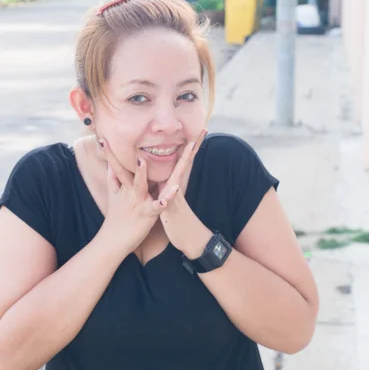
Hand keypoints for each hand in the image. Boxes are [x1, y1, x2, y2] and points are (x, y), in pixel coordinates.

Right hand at [98, 139, 178, 256]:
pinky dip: (166, 198)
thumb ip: (113, 180)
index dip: (110, 153)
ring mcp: (138, 202)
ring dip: (142, 173)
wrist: (113, 241)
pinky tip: (174, 189)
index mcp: (124, 187)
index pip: (116, 166)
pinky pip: (158, 204)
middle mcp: (130, 192)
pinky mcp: (148, 214)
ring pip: (140, 185)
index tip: (103, 138)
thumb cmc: (115, 218)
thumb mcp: (113, 197)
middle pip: (130, 171)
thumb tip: (110, 165)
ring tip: (141, 160)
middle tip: (128, 139)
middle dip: (130, 155)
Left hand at [158, 129, 211, 257]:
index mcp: (175, 183)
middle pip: (186, 162)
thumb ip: (168, 186)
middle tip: (204, 129)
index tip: (196, 129)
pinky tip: (176, 184)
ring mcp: (175, 197)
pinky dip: (172, 192)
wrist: (189, 240)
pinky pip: (170, 199)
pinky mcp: (170, 210)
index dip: (188, 144)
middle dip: (194, 146)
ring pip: (179, 174)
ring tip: (191, 143)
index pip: (182, 159)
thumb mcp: (170, 198)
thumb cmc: (177, 220)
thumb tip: (164, 174)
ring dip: (186, 160)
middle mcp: (177, 187)